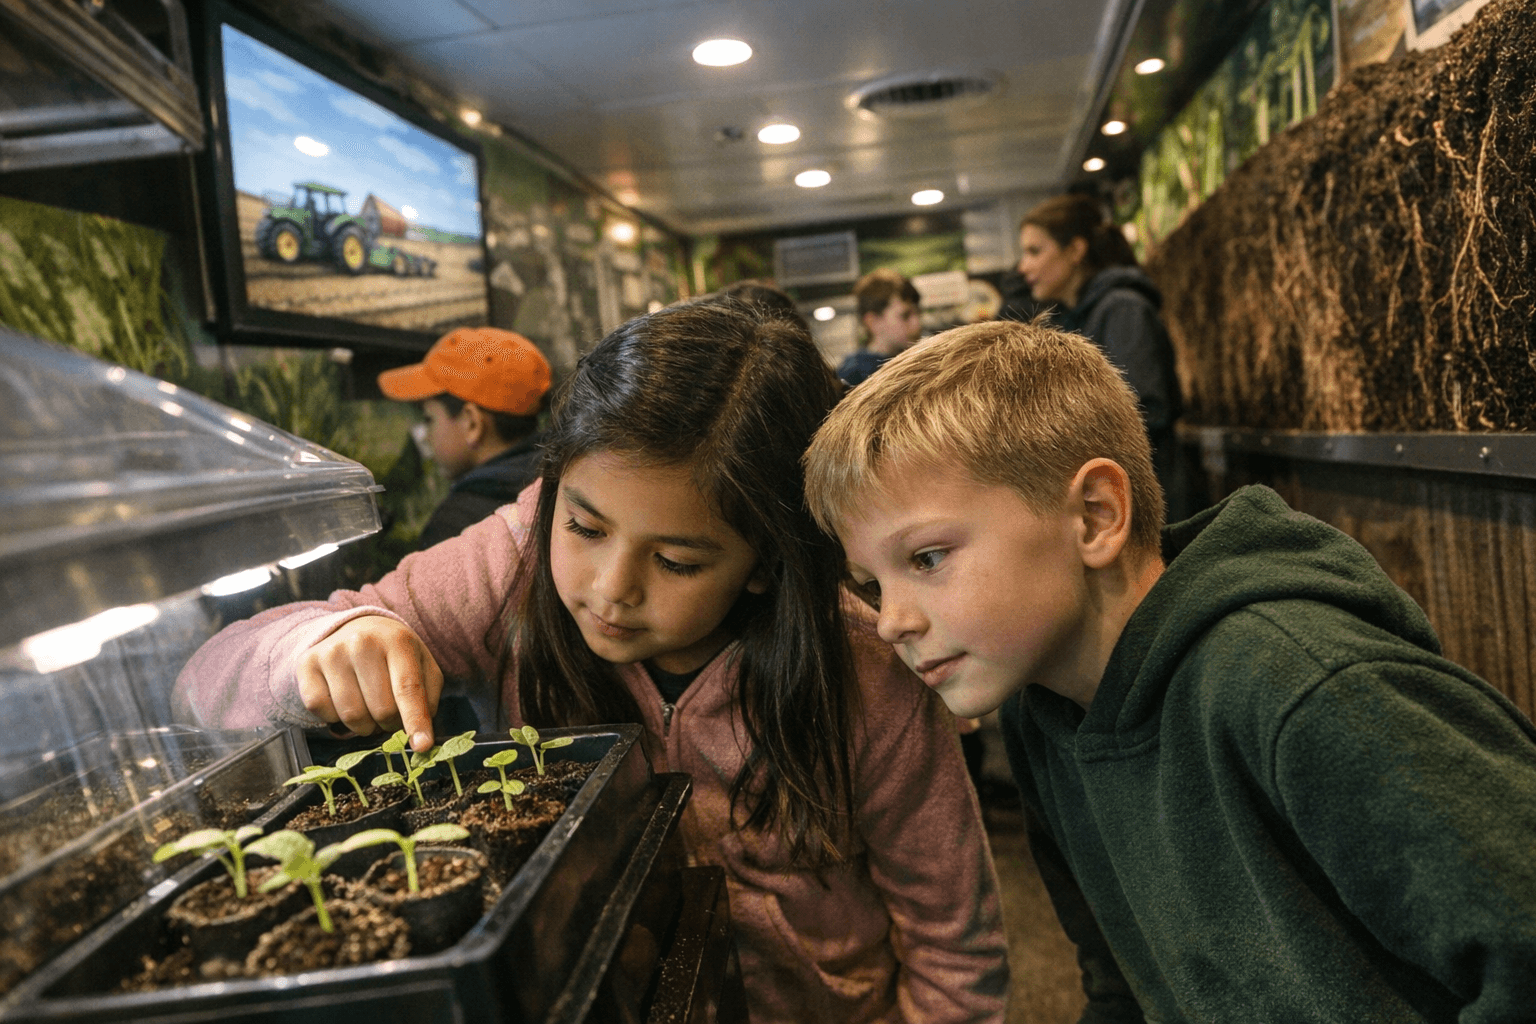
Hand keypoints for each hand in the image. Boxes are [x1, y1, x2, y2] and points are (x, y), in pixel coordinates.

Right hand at [296, 615, 442, 751]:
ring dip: (364, 726)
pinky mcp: (306, 664)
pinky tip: (343, 702)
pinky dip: (335, 718)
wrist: (356, 629)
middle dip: (389, 723)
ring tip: (369, 710)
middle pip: (381, 709)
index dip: (415, 721)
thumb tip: (420, 739)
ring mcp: (331, 652)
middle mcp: (362, 642)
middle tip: (389, 716)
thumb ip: (426, 699)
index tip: (422, 747)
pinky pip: (321, 711)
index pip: (408, 689)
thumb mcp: (422, 667)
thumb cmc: (394, 655)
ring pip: (351, 716)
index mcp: (397, 641)